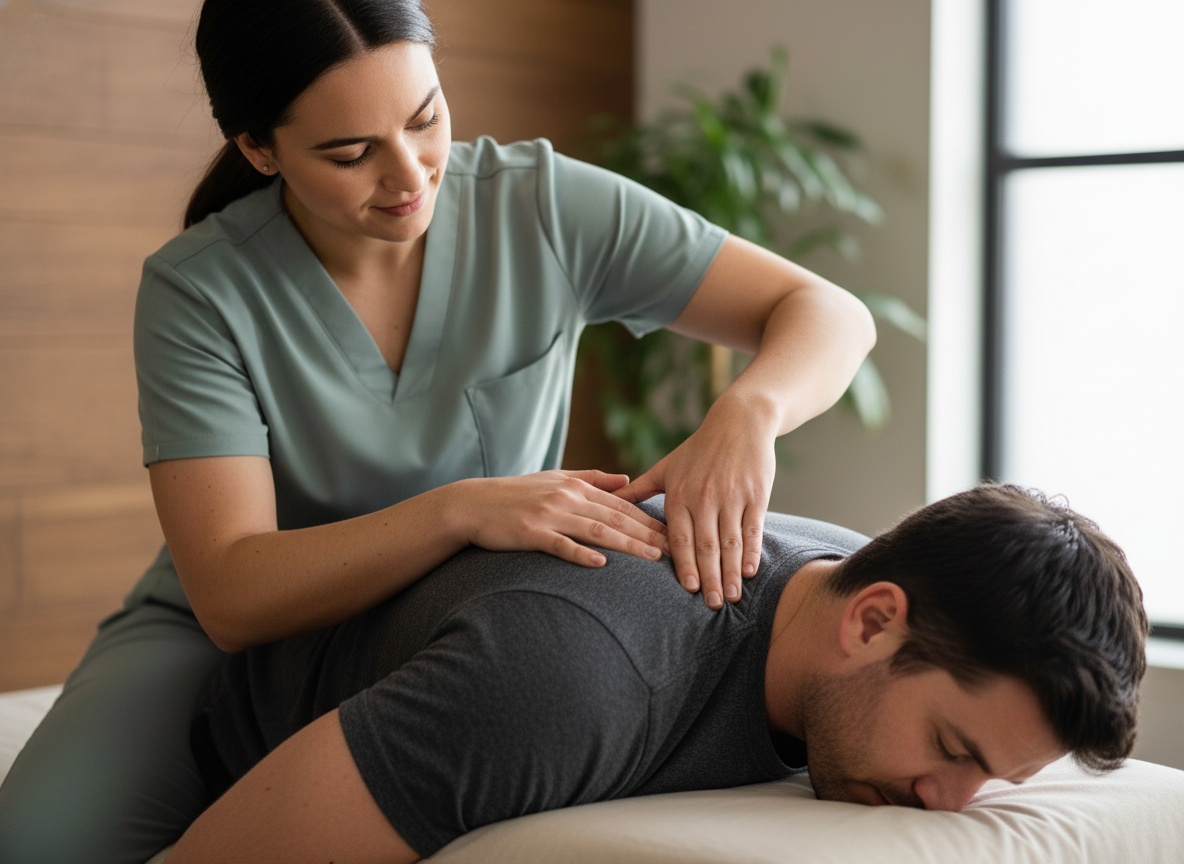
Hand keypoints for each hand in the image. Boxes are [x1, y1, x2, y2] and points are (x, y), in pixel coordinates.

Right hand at [453, 470, 668, 567]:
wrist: (472, 504)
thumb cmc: (516, 494)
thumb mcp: (555, 479)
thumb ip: (592, 478)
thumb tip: (627, 479)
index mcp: (575, 486)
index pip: (621, 504)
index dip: (649, 519)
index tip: (674, 532)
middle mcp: (566, 498)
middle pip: (616, 517)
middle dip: (648, 534)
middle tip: (675, 549)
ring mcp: (549, 516)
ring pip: (596, 530)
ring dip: (627, 545)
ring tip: (652, 558)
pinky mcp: (531, 534)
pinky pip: (560, 545)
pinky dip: (581, 553)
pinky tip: (601, 564)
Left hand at [614, 399, 776, 608]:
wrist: (739, 422)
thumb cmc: (699, 448)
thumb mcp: (666, 466)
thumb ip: (639, 489)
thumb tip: (607, 503)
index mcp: (680, 494)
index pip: (680, 536)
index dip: (684, 564)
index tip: (687, 589)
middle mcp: (705, 498)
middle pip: (706, 545)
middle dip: (709, 577)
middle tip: (712, 605)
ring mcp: (732, 497)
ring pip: (731, 542)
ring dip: (731, 572)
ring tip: (732, 596)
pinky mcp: (756, 495)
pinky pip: (753, 529)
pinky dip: (752, 551)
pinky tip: (751, 572)